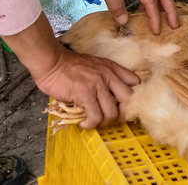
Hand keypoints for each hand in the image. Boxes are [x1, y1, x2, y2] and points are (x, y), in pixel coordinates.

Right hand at [2, 13, 138, 128]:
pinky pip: (95, 117)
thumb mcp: (94, 64)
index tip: (122, 106)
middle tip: (109, 119)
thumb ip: (105, 76)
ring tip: (93, 121)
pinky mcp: (85, 94)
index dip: (132, 97)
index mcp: (112, 68)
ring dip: (103, 122)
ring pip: (112, 113)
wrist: (52, 62)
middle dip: (121, 114)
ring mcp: (98, 85)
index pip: (135, 82)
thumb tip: (111, 96)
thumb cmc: (69, 65)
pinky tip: (83, 122)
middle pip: (128, 101)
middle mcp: (109, 75)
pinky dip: (90, 124)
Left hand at [73, 0, 178, 34]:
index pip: (150, 1)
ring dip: (163, 5)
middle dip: (171, 10)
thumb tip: (123, 21)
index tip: (156, 31)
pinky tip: (143, 9)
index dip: (154, 17)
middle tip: (175, 25)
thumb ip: (114, 2)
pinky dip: (152, 0)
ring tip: (163, 20)